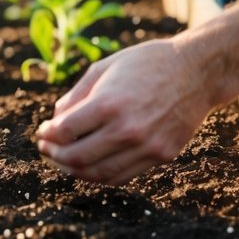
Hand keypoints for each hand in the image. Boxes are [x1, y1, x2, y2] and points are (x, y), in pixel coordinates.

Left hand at [34, 38, 215, 184]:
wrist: (196, 71)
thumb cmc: (146, 63)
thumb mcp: (104, 67)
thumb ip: (76, 95)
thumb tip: (56, 120)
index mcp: (109, 103)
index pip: (65, 131)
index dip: (48, 134)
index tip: (42, 131)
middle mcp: (127, 129)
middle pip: (77, 156)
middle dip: (55, 156)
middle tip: (46, 149)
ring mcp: (146, 146)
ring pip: (99, 173)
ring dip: (75, 171)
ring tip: (63, 162)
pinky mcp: (162, 156)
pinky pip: (123, 175)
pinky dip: (101, 175)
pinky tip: (89, 166)